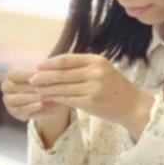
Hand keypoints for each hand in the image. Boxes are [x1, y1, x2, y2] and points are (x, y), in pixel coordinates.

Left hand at [28, 53, 152, 135]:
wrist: (131, 104)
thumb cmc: (113, 87)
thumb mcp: (101, 70)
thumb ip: (81, 67)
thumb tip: (54, 65)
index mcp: (96, 61)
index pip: (67, 60)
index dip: (50, 63)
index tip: (38, 66)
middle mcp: (95, 72)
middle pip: (62, 73)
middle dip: (44, 77)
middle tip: (31, 79)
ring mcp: (93, 87)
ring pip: (62, 87)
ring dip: (47, 89)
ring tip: (37, 89)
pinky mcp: (90, 102)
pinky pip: (67, 99)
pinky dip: (55, 99)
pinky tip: (47, 98)